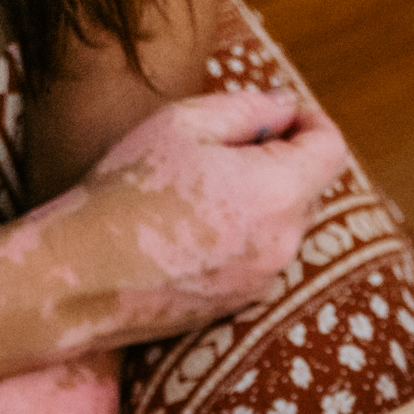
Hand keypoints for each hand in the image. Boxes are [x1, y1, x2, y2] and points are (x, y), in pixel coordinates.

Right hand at [46, 86, 348, 348]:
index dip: (310, 121)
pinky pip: (259, 256)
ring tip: (199, 186)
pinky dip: (242, 234)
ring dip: (259, 198)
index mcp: (280, 192)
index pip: (330, 148)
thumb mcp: (184, 123)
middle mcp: (285, 243)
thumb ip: (250, 108)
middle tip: (226, 142)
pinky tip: (190, 226)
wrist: (82, 276)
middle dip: (282, 158)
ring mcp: (266, 280)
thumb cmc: (127, 190)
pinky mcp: (242, 305)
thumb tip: (288, 108)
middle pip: (309, 187)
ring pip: (283, 224)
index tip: (282, 113)